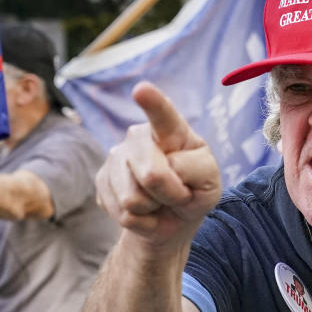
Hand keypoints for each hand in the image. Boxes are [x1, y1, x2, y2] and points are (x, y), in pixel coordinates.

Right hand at [96, 82, 221, 246]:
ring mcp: (117, 156)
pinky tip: (145, 210)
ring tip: (159, 201)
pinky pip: (123, 213)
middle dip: (170, 194)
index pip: (164, 115)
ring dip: (153, 209)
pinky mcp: (102, 179)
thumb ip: (193, 173)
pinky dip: (141, 221)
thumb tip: (153, 173)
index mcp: (173, 131)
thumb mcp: (209, 185)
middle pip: (152, 174)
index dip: (153, 103)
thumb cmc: (196, 193)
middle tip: (179, 194)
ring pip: (133, 198)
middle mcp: (140, 137)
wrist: (172, 217)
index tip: (141, 90)